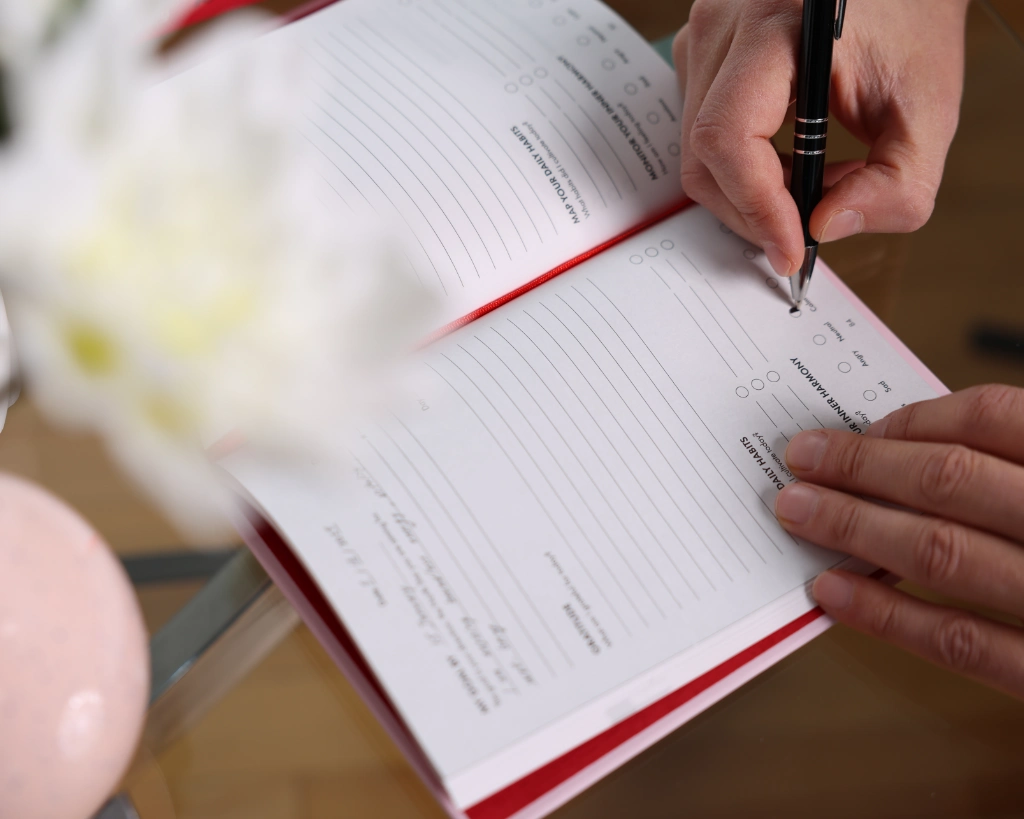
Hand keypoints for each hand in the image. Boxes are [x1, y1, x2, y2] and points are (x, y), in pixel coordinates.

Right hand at [672, 0, 969, 277]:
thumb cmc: (911, 23)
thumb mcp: (928, 110)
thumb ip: (896, 185)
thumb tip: (825, 229)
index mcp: (776, 25)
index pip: (728, 136)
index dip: (755, 206)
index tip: (791, 248)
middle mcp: (723, 26)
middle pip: (704, 158)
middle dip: (755, 210)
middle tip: (810, 222)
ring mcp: (702, 40)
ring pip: (697, 155)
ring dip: (751, 191)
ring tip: (814, 180)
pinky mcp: (700, 57)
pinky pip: (702, 137)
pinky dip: (744, 168)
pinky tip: (792, 158)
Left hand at [774, 385, 1023, 698]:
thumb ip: (1021, 467)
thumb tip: (921, 448)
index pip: (994, 420)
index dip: (915, 418)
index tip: (862, 427)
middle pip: (951, 480)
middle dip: (861, 467)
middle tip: (798, 460)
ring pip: (944, 553)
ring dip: (855, 527)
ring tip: (797, 511)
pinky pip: (960, 642)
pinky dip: (887, 613)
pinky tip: (832, 590)